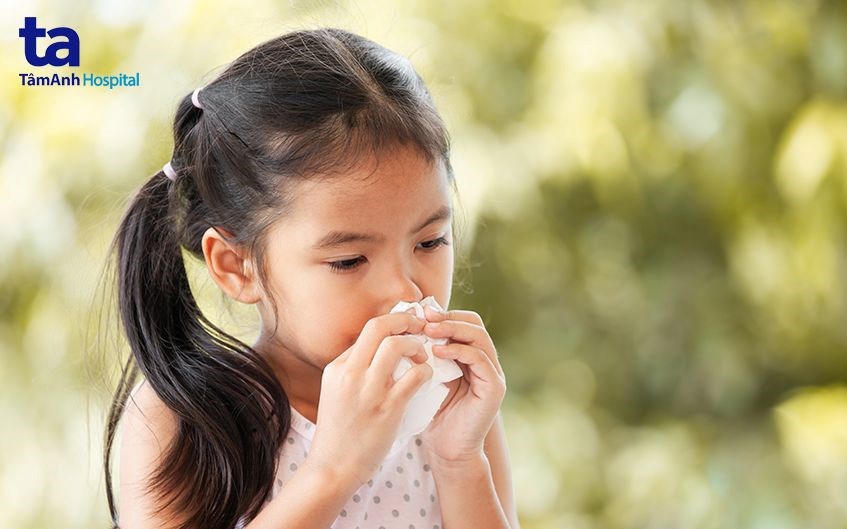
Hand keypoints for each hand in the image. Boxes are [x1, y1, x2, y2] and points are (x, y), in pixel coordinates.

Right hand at [307, 312, 433, 487]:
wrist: (333, 467)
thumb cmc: (338, 431)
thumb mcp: (335, 392)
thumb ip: (352, 370)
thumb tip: (376, 350)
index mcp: (337, 368)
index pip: (367, 330)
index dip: (391, 322)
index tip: (405, 325)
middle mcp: (350, 374)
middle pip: (378, 327)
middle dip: (403, 320)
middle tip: (419, 326)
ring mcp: (369, 390)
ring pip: (396, 346)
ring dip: (415, 345)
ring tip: (422, 356)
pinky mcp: (388, 408)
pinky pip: (414, 376)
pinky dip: (425, 370)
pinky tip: (426, 376)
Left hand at [419, 305, 506, 464]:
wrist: (446, 450)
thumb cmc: (431, 414)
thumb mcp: (425, 376)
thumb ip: (423, 353)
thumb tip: (403, 325)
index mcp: (470, 356)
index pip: (463, 321)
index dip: (442, 313)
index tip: (418, 312)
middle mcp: (485, 361)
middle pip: (474, 323)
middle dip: (447, 317)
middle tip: (423, 317)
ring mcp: (493, 373)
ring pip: (478, 337)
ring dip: (452, 329)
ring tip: (428, 330)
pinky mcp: (495, 388)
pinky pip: (480, 359)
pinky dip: (459, 350)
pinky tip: (437, 351)